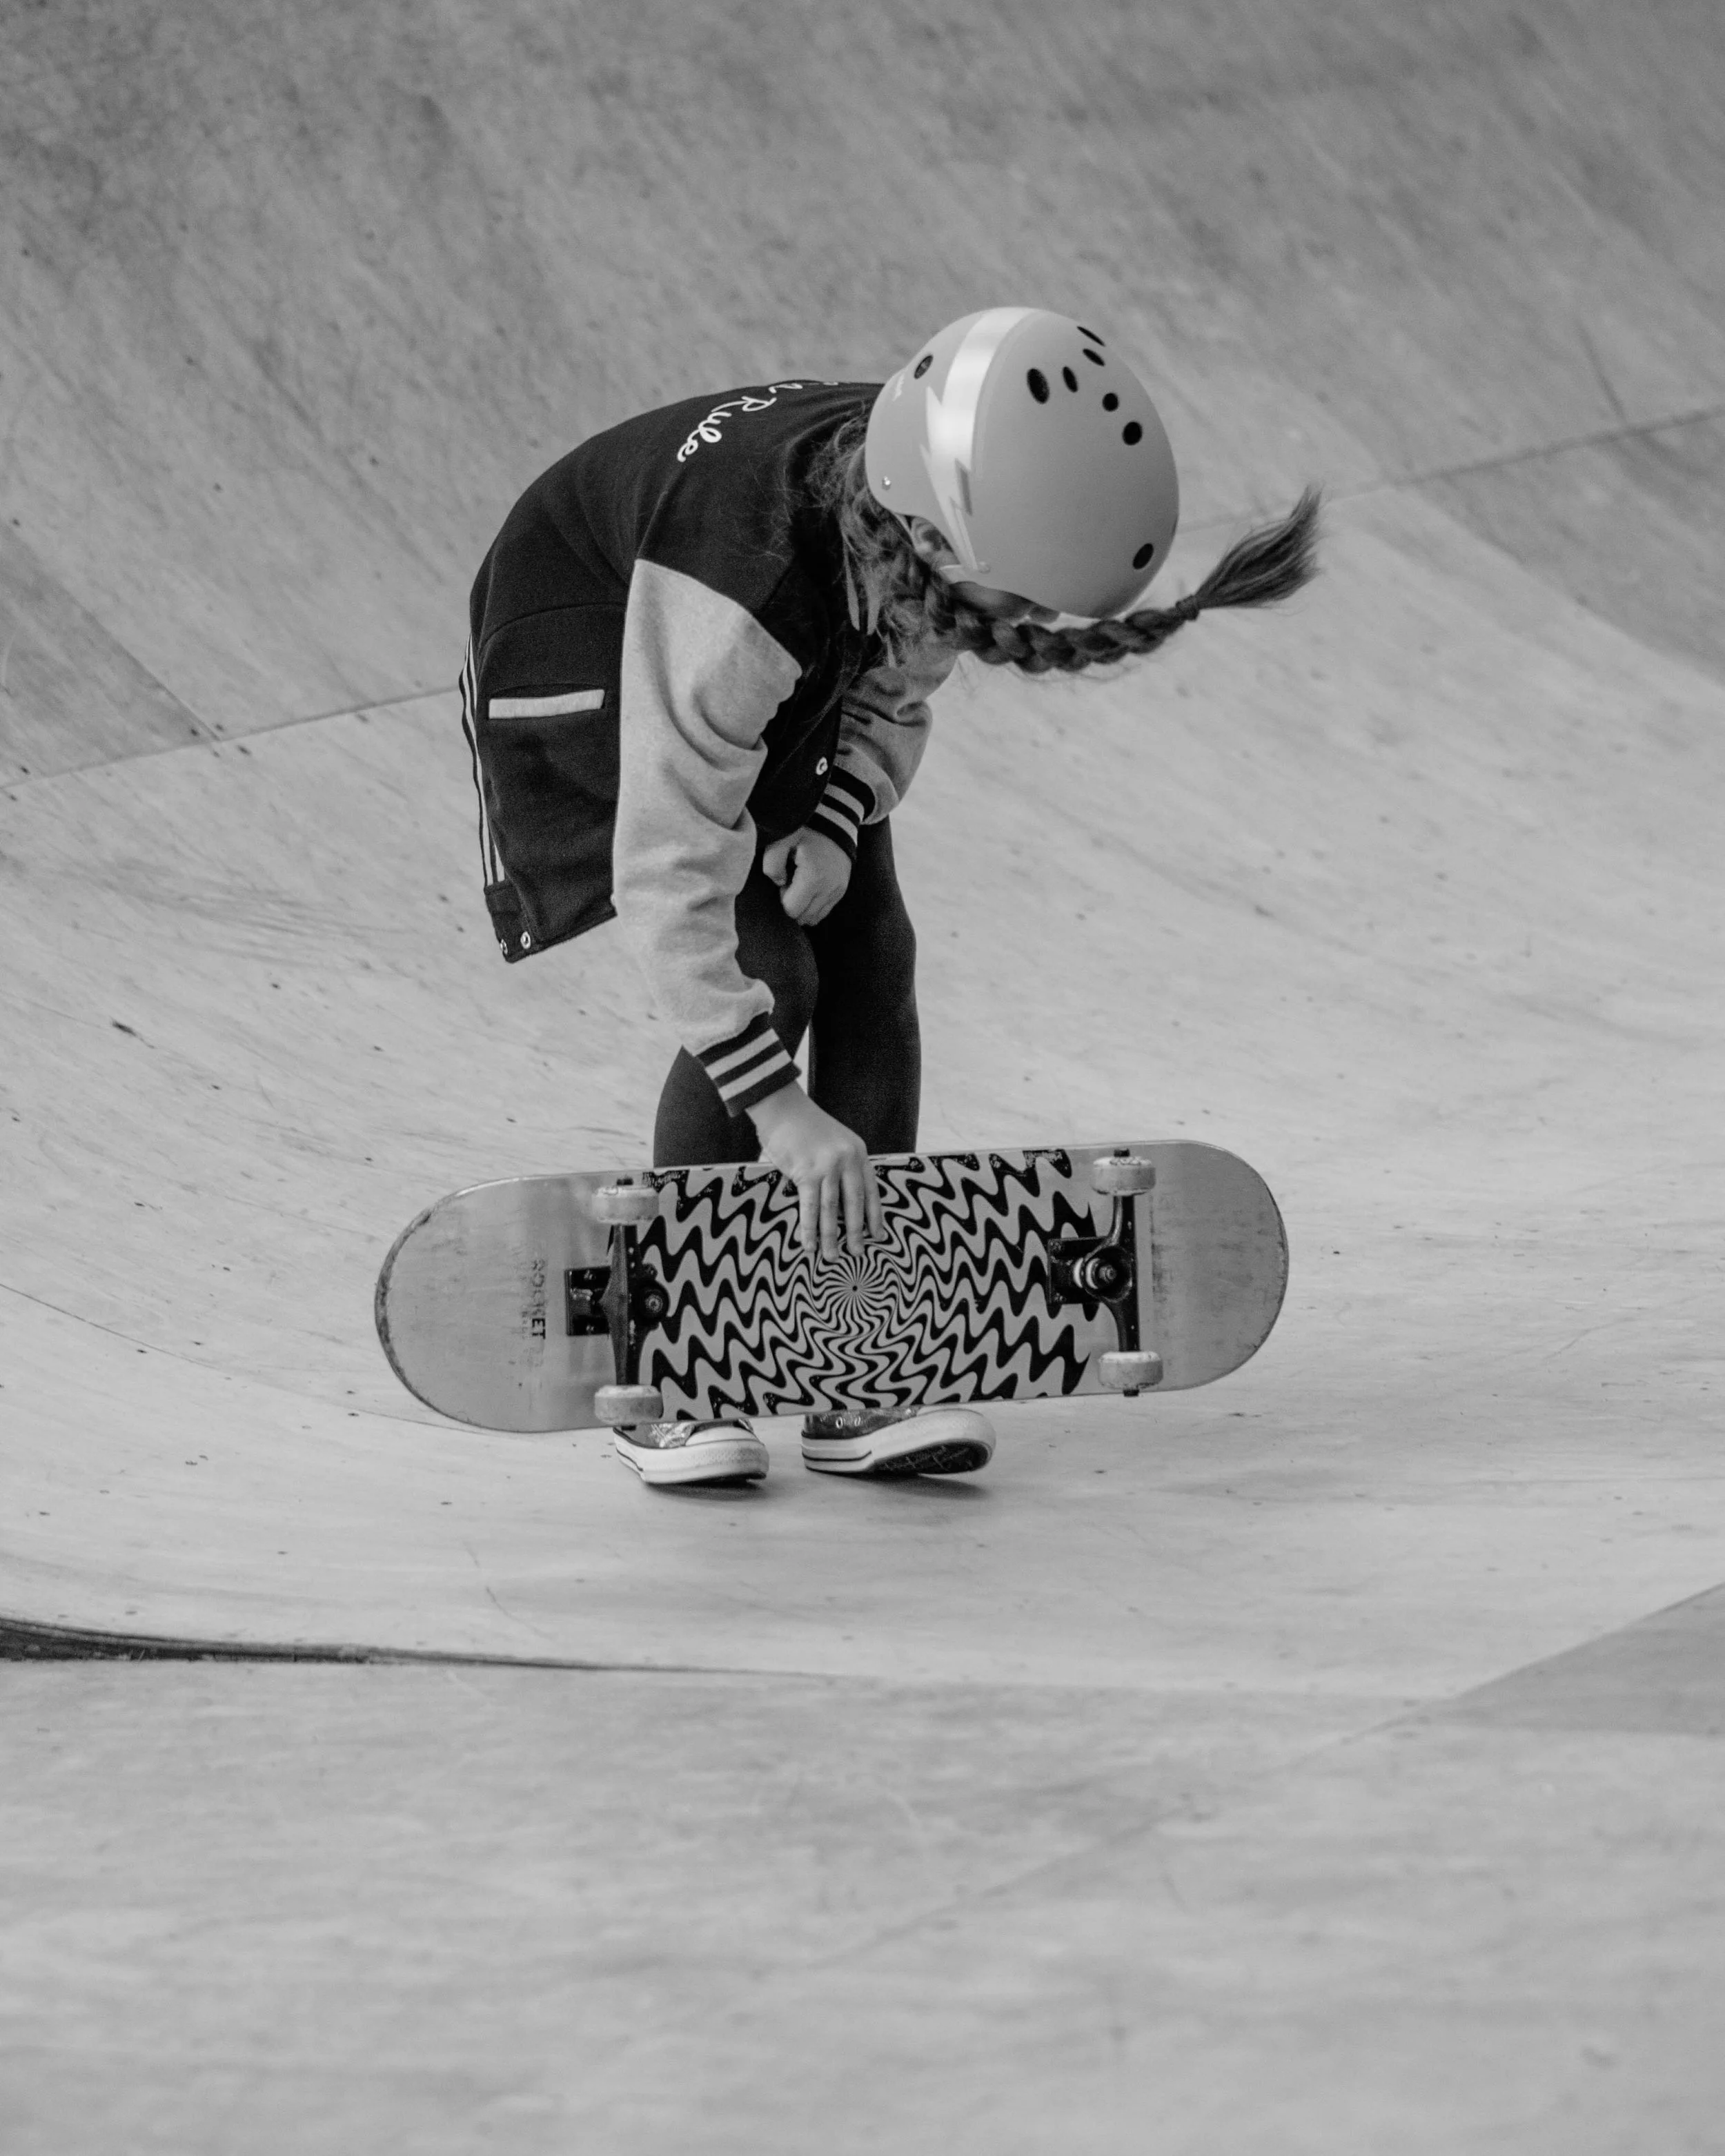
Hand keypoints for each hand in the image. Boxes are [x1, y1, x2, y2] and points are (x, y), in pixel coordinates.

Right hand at [748, 1083, 885, 1258]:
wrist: (782, 1107)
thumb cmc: (804, 1125)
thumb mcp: (834, 1141)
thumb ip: (841, 1165)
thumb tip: (839, 1200)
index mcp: (858, 1152)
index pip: (871, 1190)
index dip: (875, 1215)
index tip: (879, 1235)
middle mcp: (848, 1160)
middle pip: (855, 1203)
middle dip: (856, 1232)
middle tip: (858, 1253)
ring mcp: (828, 1166)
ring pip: (832, 1210)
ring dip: (832, 1237)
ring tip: (833, 1257)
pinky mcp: (807, 1172)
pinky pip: (810, 1207)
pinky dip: (809, 1229)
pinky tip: (810, 1245)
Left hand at [762, 828, 850, 926]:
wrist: (834, 820)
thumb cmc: (806, 830)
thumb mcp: (782, 840)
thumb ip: (771, 864)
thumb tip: (778, 883)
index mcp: (813, 879)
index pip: (792, 910)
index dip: (782, 899)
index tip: (784, 881)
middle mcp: (829, 889)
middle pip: (804, 917)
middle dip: (793, 904)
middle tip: (790, 882)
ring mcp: (838, 890)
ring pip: (815, 917)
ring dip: (803, 906)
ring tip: (800, 884)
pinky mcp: (842, 889)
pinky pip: (825, 911)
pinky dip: (814, 905)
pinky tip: (810, 887)